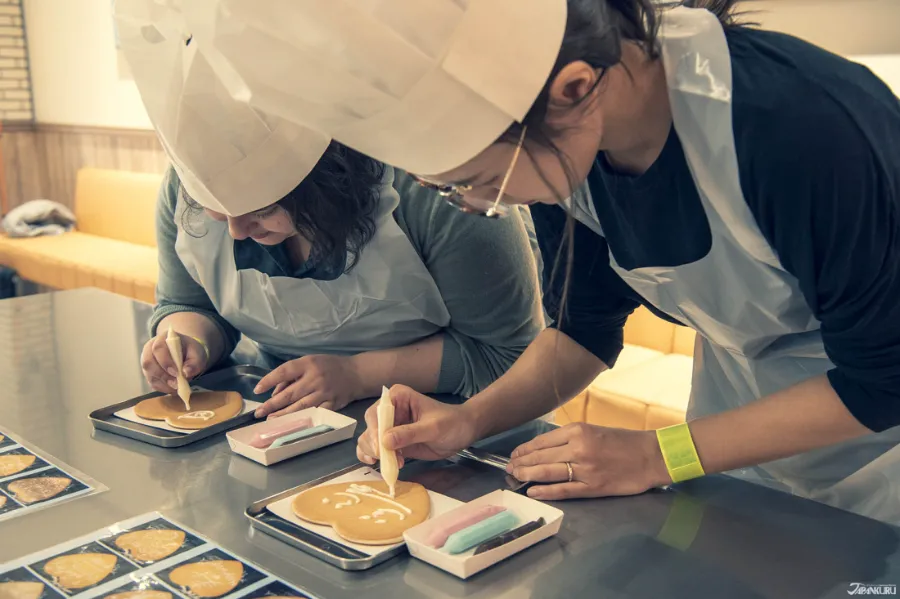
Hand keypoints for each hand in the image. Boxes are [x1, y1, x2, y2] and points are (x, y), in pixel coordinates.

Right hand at [140, 331, 208, 394]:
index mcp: (162, 339)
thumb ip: (194, 363)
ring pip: (149, 374)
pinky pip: (152, 382)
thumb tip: (186, 374)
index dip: (165, 362)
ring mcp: (148, 361)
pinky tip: (173, 388)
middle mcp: (150, 349)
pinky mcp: (149, 373)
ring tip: (177, 387)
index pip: (158, 348)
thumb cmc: (191, 351)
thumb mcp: (197, 354)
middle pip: (148, 362)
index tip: (177, 372)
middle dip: (163, 375)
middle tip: (176, 384)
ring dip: (163, 383)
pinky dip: (163, 388)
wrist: (186, 353)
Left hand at [253, 354, 362, 417]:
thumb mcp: (310, 362)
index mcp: (308, 364)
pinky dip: (302, 419)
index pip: (284, 371)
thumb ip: (292, 375)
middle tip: (259, 413)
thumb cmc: (329, 366)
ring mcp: (324, 392)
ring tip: (270, 420)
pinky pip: (314, 413)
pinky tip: (292, 425)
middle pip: (289, 393)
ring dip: (283, 414)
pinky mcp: (332, 404)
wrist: (357, 374)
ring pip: (300, 406)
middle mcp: (315, 378)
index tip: (257, 390)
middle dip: (272, 404)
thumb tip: (274, 393)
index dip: (269, 380)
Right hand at [356, 385, 477, 465]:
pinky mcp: (392, 442)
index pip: (377, 412)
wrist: (463, 432)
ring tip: (392, 463)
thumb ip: (410, 433)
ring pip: (369, 440)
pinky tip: (382, 466)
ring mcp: (389, 427)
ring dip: (375, 454)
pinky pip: (376, 450)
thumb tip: (385, 441)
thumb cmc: (451, 423)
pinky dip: (375, 458)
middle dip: (374, 445)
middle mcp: (389, 410)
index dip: (375, 429)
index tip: (380, 446)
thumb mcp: (433, 428)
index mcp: (397, 397)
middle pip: (370, 427)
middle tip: (386, 459)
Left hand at [506, 423, 670, 499]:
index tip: (514, 454)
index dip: (525, 449)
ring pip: (548, 472)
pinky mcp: (594, 487)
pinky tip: (533, 491)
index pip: (543, 441)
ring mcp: (585, 469)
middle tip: (508, 468)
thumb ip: (571, 437)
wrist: (653, 455)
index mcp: (578, 431)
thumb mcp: (595, 430)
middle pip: (541, 457)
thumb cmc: (625, 441)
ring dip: (528, 475)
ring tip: (515, 477)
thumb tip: (545, 448)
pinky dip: (546, 491)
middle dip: (521, 463)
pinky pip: (564, 490)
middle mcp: (579, 448)